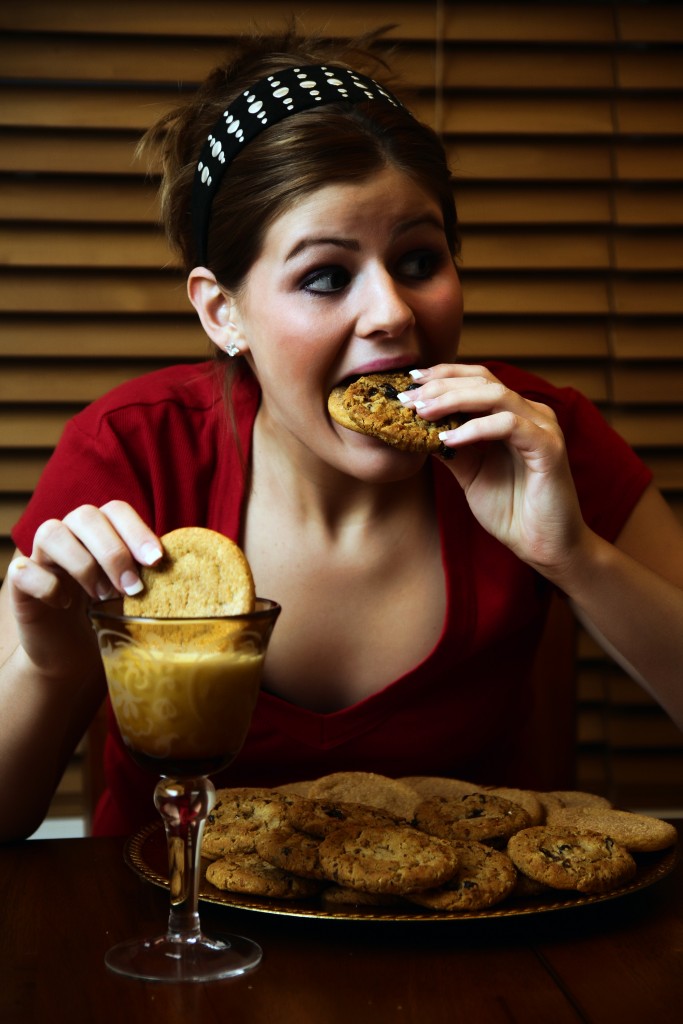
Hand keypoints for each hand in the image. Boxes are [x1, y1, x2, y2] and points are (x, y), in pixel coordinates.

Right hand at [6, 501, 161, 677]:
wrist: (73, 653)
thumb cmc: (109, 616)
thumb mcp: (136, 594)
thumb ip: (153, 576)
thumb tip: (190, 571)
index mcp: (101, 531)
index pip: (116, 510)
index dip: (137, 531)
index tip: (157, 562)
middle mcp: (69, 534)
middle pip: (85, 515)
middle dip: (113, 551)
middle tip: (132, 589)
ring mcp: (41, 556)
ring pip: (52, 532)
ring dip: (83, 564)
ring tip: (101, 597)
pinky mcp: (20, 583)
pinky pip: (24, 569)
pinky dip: (47, 585)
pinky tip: (65, 604)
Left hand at [401, 364, 587, 573]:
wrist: (543, 546)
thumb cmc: (511, 510)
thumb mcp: (470, 473)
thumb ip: (451, 447)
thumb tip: (416, 426)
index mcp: (513, 415)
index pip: (477, 380)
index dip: (443, 376)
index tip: (409, 382)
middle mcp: (530, 413)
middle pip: (483, 381)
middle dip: (441, 386)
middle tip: (408, 398)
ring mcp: (542, 427)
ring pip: (496, 395)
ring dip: (454, 400)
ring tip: (422, 413)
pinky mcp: (548, 447)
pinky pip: (509, 425)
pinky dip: (476, 428)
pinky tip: (449, 438)